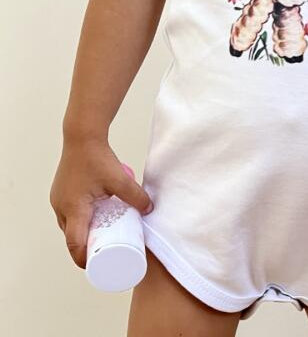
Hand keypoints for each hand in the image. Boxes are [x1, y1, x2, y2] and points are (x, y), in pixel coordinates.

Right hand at [49, 138, 153, 268]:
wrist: (82, 137)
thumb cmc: (98, 158)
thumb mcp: (120, 179)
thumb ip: (136, 196)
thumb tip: (150, 210)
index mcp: (74, 208)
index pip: (74, 244)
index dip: (84, 259)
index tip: (96, 267)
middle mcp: (61, 207)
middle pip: (71, 237)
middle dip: (85, 248)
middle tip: (104, 254)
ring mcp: (58, 199)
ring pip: (69, 225)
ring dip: (82, 233)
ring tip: (101, 238)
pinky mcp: (60, 192)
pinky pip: (68, 214)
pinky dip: (79, 221)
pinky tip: (92, 220)